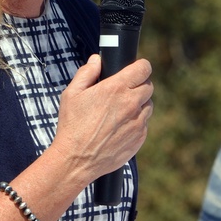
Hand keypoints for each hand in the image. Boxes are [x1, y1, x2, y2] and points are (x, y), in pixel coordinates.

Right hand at [54, 54, 153, 180]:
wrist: (76, 160)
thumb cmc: (72, 126)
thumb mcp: (71, 94)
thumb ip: (86, 73)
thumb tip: (96, 60)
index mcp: (116, 89)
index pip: (144, 68)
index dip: (141, 66)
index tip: (135, 69)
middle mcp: (131, 104)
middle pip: (148, 86)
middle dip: (139, 85)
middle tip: (124, 91)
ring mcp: (137, 122)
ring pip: (148, 105)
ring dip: (139, 105)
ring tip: (120, 111)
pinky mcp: (139, 138)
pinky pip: (144, 124)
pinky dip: (136, 122)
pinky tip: (119, 127)